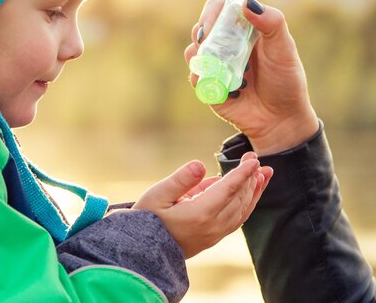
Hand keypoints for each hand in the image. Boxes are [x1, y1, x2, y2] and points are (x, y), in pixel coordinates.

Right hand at [132, 153, 271, 257]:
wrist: (143, 249)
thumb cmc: (147, 217)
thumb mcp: (157, 194)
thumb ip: (180, 179)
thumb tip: (200, 164)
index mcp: (200, 214)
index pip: (228, 189)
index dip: (242, 173)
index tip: (253, 158)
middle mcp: (212, 226)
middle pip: (239, 198)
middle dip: (250, 177)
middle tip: (255, 158)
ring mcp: (214, 234)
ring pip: (242, 211)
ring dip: (254, 191)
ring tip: (264, 174)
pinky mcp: (213, 238)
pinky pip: (237, 220)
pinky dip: (247, 205)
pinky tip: (250, 194)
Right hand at [184, 0, 318, 154]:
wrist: (280, 120)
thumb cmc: (286, 82)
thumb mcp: (284, 49)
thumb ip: (271, 23)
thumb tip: (245, 2)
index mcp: (244, 29)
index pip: (219, 9)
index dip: (212, 13)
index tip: (214, 26)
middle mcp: (227, 44)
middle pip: (201, 28)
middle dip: (203, 35)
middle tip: (213, 46)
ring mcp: (215, 65)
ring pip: (192, 51)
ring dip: (202, 58)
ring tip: (222, 69)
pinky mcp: (208, 85)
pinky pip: (194, 76)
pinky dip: (203, 78)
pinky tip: (225, 88)